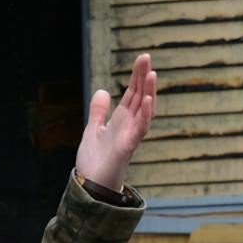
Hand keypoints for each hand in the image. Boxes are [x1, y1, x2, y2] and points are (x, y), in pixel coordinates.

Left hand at [75, 53, 155, 193]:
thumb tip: (103, 91)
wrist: (90, 186)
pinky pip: (139, 130)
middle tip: (146, 56)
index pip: (132, 93)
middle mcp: (129, 126)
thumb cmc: (95, 162)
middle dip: (143, 77)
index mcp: (122, 120)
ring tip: (151, 74)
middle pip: (140, 97)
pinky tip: (147, 100)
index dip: (136, 76)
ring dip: (149, 92)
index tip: (142, 58)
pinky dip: (144, 115)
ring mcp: (130, 136)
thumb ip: (99, 112)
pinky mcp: (127, 148)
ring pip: (144, 111)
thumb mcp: (93, 130)